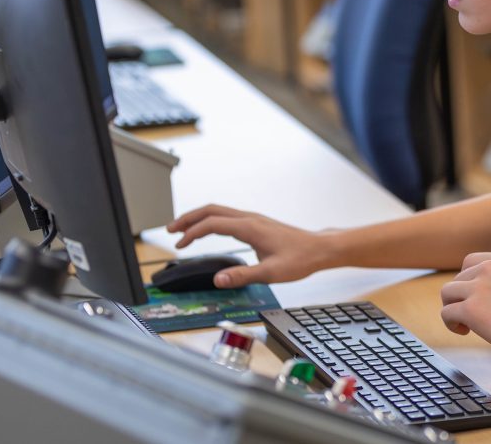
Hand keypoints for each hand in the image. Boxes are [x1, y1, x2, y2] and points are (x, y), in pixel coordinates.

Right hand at [166, 204, 333, 287]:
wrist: (319, 249)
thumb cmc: (300, 259)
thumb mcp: (271, 273)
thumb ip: (243, 276)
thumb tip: (218, 280)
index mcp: (250, 228)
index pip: (213, 224)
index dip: (193, 233)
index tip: (179, 244)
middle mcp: (250, 219)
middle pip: (212, 210)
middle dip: (189, 218)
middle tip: (171, 229)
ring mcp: (254, 219)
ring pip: (219, 211)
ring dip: (199, 218)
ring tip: (182, 229)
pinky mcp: (257, 224)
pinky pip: (227, 217)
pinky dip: (211, 221)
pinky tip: (208, 231)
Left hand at [440, 252, 490, 359]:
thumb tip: (475, 292)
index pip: (469, 262)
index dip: (467, 281)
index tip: (475, 297)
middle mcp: (488, 267)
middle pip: (456, 279)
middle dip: (461, 298)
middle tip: (474, 316)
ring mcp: (478, 286)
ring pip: (447, 293)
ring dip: (453, 308)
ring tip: (466, 323)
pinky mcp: (470, 308)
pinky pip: (446, 313)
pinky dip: (451, 323)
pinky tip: (464, 331)